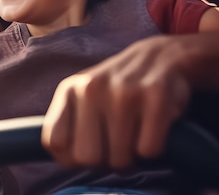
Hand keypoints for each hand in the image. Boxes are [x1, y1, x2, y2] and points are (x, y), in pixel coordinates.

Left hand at [41, 35, 191, 169]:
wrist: (162, 55)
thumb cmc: (117, 86)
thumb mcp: (82, 94)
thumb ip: (67, 123)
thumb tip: (63, 159)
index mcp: (69, 89)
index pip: (55, 142)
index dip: (71, 158)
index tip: (86, 152)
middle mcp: (92, 89)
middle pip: (87, 158)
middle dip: (103, 163)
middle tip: (114, 150)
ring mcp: (124, 92)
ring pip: (119, 159)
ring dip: (130, 158)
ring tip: (133, 139)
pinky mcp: (155, 97)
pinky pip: (148, 151)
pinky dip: (152, 149)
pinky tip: (151, 131)